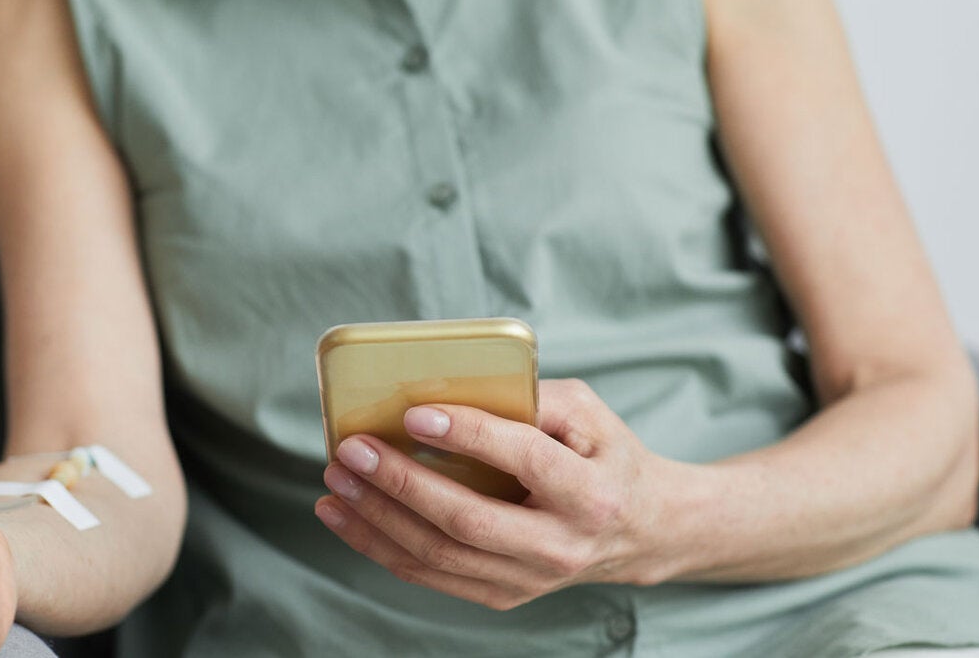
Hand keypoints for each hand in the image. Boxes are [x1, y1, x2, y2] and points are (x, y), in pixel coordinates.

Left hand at [315, 378, 688, 609]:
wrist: (642, 532)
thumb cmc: (605, 458)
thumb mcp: (589, 414)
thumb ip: (531, 396)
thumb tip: (455, 384)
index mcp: (590, 493)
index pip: (523, 461)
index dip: (467, 435)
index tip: (415, 412)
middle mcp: (561, 544)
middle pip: (467, 519)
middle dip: (400, 483)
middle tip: (352, 449)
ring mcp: (530, 578)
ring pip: (439, 555)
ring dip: (376, 519)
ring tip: (336, 481)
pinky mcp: (503, 594)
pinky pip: (431, 575)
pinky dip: (380, 546)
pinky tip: (346, 516)